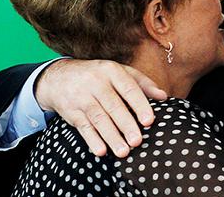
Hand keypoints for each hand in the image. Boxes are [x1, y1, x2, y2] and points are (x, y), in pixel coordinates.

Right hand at [35, 59, 166, 157]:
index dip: (139, 105)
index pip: (129, 89)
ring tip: (123, 152)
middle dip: (126, 125)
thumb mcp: (119, 72)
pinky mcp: (70, 112)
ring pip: (98, 119)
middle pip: (113, 106)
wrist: (59, 77)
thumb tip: (164, 96)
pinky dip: (92, 140)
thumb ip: (143, 83)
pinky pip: (83, 127)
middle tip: (137, 141)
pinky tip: (101, 151)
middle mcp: (96, 83)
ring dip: (111, 137)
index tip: (149, 121)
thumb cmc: (98, 75)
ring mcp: (82, 97)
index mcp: (112, 71)